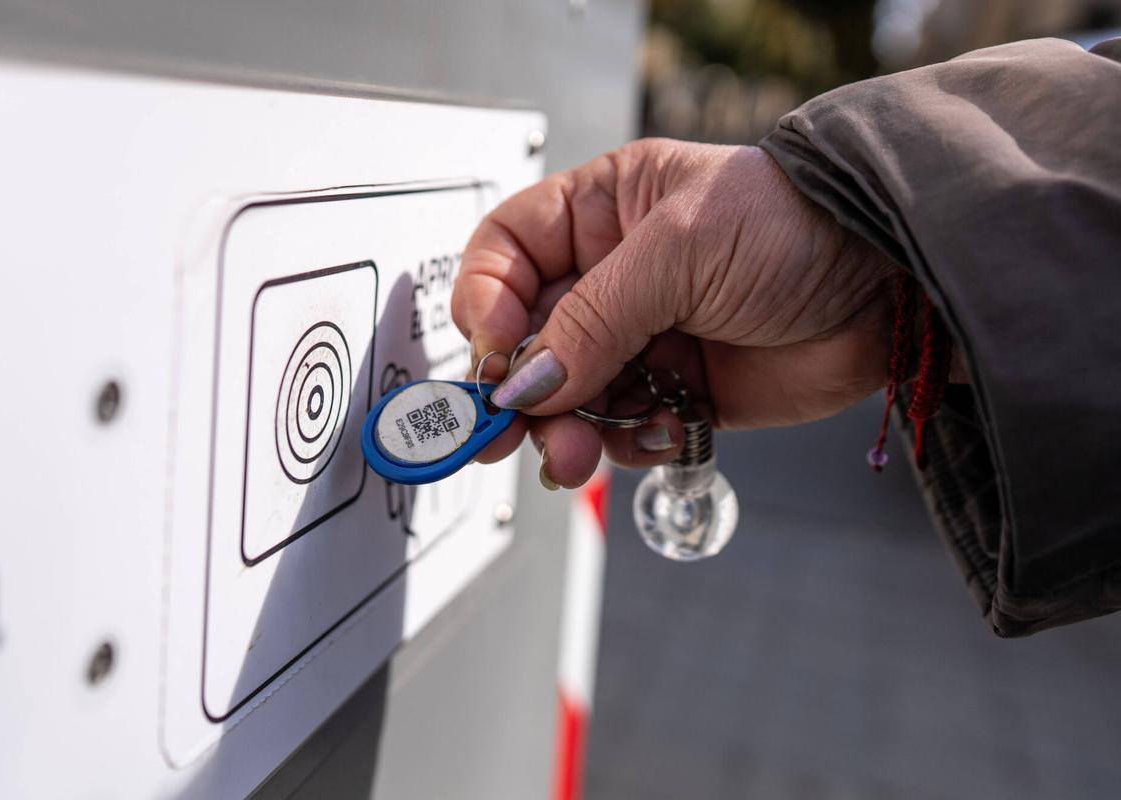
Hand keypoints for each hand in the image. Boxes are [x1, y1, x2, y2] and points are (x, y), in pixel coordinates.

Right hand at [452, 138, 896, 488]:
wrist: (895, 285)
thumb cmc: (799, 227)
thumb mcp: (682, 249)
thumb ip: (594, 319)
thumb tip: (526, 383)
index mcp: (601, 212)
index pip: (506, 254)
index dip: (487, 305)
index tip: (495, 353)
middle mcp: (614, 276)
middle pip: (530, 340)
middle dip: (522, 390)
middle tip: (506, 434)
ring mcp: (645, 338)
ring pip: (570, 396)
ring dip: (570, 430)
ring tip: (582, 453)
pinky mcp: (678, 392)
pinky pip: (623, 429)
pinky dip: (629, 443)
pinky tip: (663, 431)